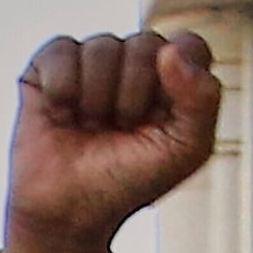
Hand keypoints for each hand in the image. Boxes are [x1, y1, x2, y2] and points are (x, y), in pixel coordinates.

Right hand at [2, 30, 221, 252]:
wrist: (71, 209)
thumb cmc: (131, 181)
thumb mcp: (186, 150)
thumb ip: (202, 100)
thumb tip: (169, 51)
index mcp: (175, 79)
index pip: (190, 45)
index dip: (180, 77)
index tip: (166, 115)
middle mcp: (135, 63)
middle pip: (146, 43)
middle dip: (134, 97)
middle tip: (122, 131)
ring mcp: (93, 60)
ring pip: (103, 45)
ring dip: (97, 99)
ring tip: (91, 127)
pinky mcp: (51, 64)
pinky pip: (62, 50)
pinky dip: (63, 88)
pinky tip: (62, 114)